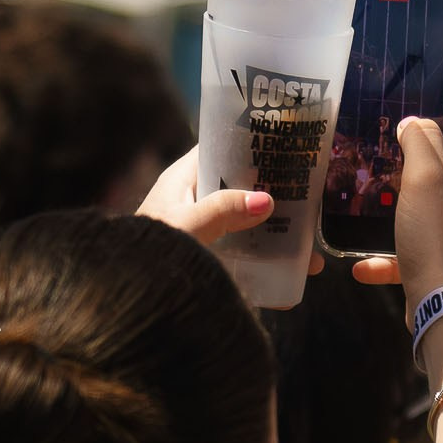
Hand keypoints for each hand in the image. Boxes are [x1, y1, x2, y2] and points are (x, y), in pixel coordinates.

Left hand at [135, 147, 324, 276]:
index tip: (288, 147)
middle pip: (245, 188)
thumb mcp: (187, 226)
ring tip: (311, 257)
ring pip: (251, 224)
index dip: (252, 144)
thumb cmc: (148, 253)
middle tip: (313, 204)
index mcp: (184, 179)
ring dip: (282, 237)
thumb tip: (266, 200)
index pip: (222, 149)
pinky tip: (294, 276)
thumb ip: (223, 211)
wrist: (129, 298)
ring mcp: (205, 230)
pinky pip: (248, 256)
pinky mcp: (211, 259)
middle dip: (279, 198)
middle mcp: (195, 200)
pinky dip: (271, 264)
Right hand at [351, 118, 442, 315]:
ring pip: (435, 215)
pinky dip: (401, 254)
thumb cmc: (439, 240)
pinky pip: (431, 249)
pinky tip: (366, 266)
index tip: (399, 148)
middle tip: (380, 180)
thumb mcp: (425, 178)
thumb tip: (416, 122)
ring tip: (370, 218)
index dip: (430, 141)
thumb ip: (420, 140)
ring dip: (401, 219)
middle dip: (411, 181)